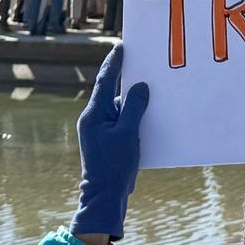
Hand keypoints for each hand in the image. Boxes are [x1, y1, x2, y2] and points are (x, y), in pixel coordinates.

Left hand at [71, 44, 148, 242]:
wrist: (104, 199)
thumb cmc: (115, 166)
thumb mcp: (128, 133)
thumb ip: (134, 107)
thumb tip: (141, 87)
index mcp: (94, 114)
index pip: (105, 80)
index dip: (115, 62)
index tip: (122, 45)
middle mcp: (94, 119)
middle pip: (111, 91)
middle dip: (126, 78)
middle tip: (142, 61)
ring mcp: (99, 130)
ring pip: (118, 106)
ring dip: (133, 100)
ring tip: (151, 89)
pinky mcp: (106, 140)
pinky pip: (121, 120)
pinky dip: (133, 115)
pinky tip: (148, 115)